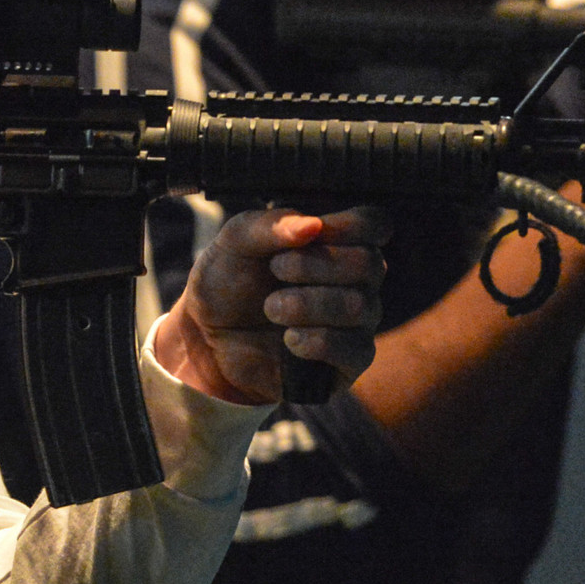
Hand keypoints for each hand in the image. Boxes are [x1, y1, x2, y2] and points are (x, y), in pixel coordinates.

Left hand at [156, 206, 388, 404]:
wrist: (210, 339)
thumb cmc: (229, 282)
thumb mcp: (233, 244)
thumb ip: (267, 226)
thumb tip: (311, 225)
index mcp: (338, 241)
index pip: (374, 223)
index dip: (349, 226)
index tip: (313, 233)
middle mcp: (357, 279)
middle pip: (369, 263)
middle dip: (317, 264)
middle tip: (276, 269)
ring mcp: (358, 321)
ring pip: (360, 306)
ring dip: (308, 304)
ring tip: (271, 308)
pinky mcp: (351, 360)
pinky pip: (356, 349)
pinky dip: (317, 342)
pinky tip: (289, 340)